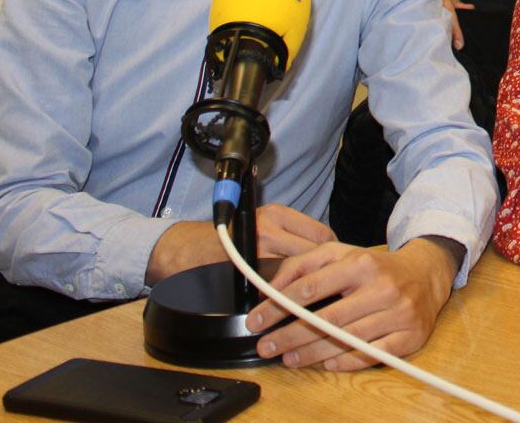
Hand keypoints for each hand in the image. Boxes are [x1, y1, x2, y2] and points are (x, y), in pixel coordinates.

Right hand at [145, 204, 337, 285]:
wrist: (185, 251)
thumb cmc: (226, 241)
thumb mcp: (261, 226)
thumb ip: (290, 236)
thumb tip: (326, 256)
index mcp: (277, 214)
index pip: (322, 235)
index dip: (332, 254)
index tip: (334, 268)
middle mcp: (270, 227)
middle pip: (316, 253)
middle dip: (324, 272)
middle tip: (328, 288)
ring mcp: (258, 249)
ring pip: (301, 272)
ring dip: (308, 286)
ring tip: (313, 299)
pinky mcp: (247, 270)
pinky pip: (278, 288)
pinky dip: (287, 296)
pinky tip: (289, 304)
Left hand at [248, 236, 462, 370]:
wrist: (426, 274)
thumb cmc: (376, 267)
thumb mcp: (341, 253)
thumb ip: (303, 264)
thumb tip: (270, 288)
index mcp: (361, 264)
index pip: (310, 287)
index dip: (278, 306)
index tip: (256, 320)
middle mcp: (381, 287)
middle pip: (326, 319)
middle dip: (289, 336)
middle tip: (266, 346)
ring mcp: (398, 313)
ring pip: (347, 340)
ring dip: (312, 353)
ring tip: (289, 359)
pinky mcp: (410, 336)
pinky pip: (372, 355)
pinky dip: (347, 362)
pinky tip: (327, 363)